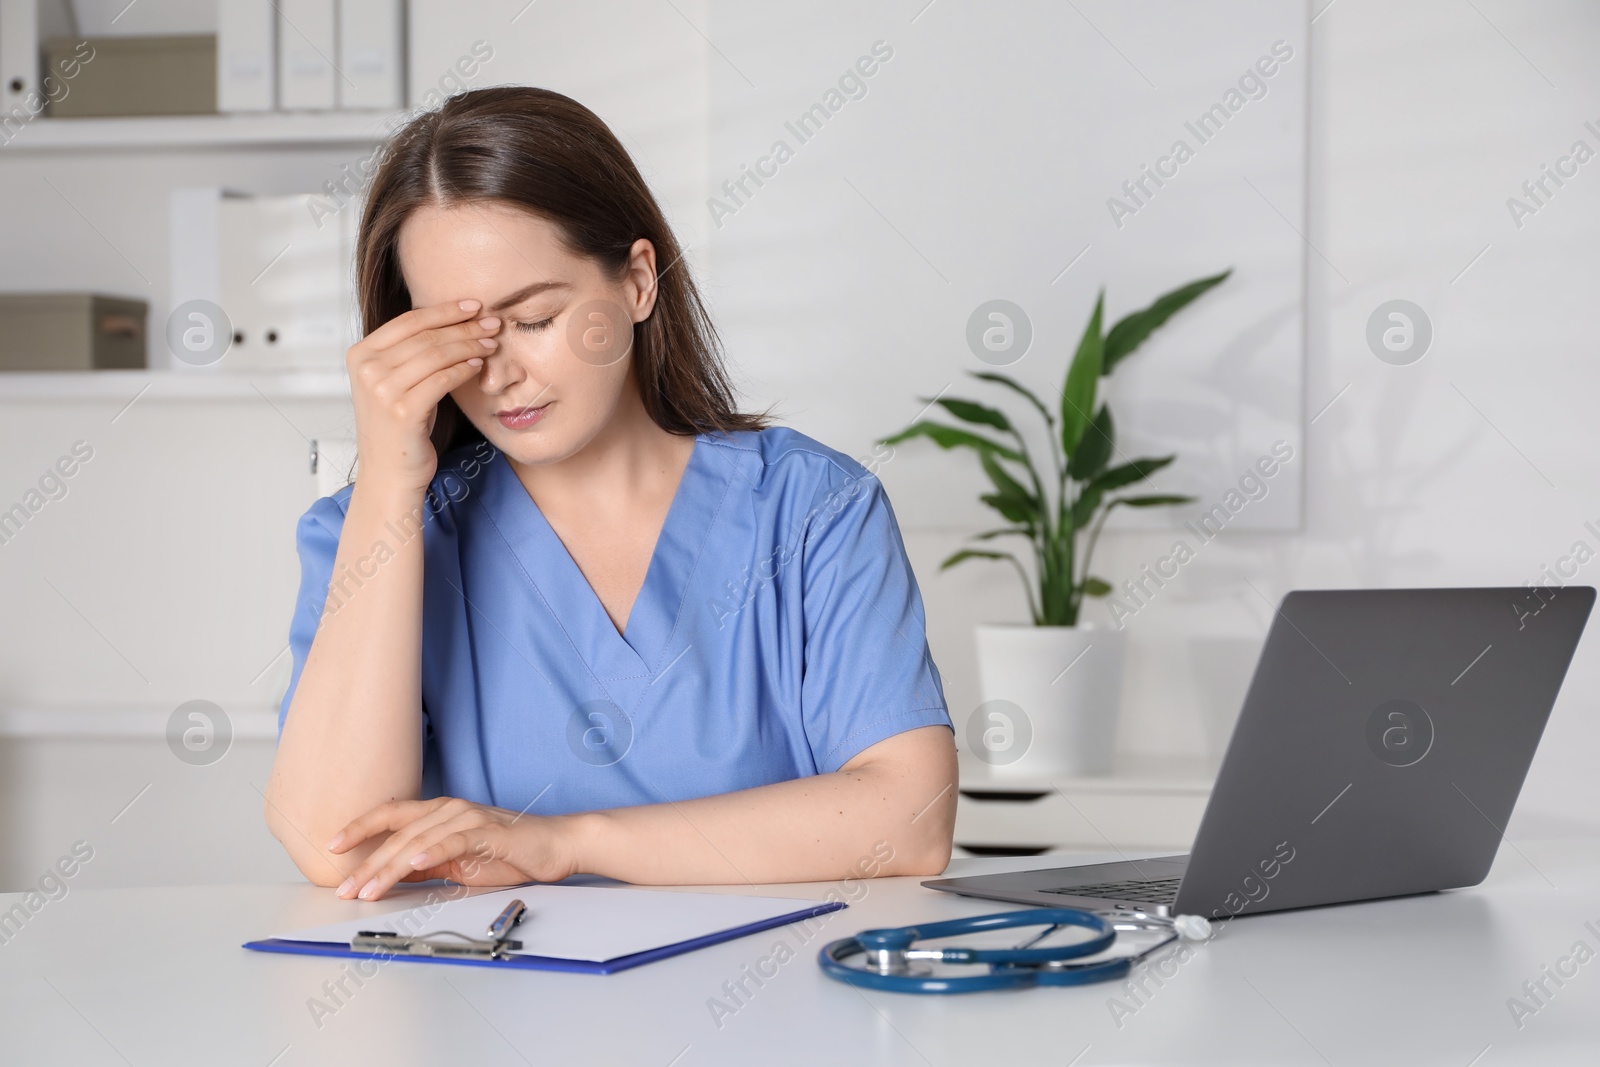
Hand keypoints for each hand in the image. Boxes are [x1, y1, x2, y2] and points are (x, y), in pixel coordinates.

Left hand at [326, 797, 583, 900]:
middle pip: (398, 834)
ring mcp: (468, 818)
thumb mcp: (458, 862)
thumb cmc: (509, 853)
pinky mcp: (488, 832)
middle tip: (344, 888)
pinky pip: (453, 841)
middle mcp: (450, 809)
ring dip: (389, 867)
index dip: (360, 828)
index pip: (391, 816)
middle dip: (366, 863)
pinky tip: (413, 863)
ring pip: (418, 841)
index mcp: (440, 813)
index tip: (332, 846)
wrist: (554, 845)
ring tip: (368, 890)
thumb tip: (392, 874)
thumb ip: (427, 864)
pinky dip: (431, 852)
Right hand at [346, 299, 502, 493]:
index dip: (444, 310)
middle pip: (426, 336)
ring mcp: (382, 391)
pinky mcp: (403, 412)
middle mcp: (367, 369)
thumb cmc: (399, 426)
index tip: (473, 305)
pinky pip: (442, 380)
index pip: (408, 321)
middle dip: (464, 327)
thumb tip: (454, 320)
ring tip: (491, 344)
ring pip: (437, 355)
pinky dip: (463, 370)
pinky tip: (478, 366)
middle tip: (492, 323)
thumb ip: (411, 352)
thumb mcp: (396, 381)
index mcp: (360, 354)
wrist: (390, 472)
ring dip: (469, 346)